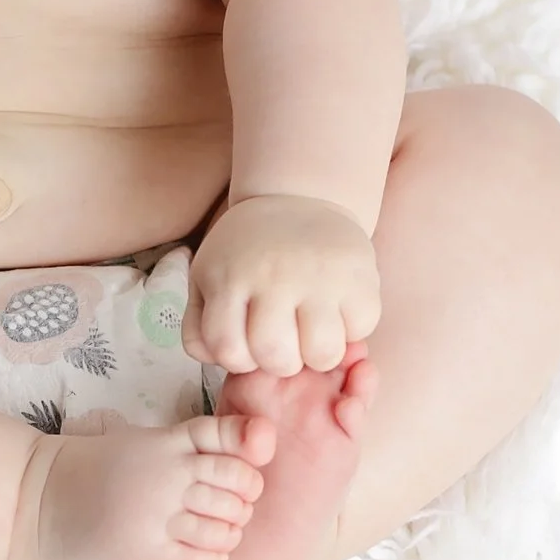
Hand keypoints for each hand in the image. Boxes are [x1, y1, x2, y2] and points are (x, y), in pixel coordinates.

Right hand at [6, 415, 271, 559]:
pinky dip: (212, 555)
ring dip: (227, 531)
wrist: (35, 515)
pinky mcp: (154, 559)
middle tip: (223, 509)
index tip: (235, 475)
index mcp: (167, 443)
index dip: (246, 459)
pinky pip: (211, 557)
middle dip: (242, 499)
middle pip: (241, 482)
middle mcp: (169, 475)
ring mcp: (162, 518)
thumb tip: (259, 443)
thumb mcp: (139, 445)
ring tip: (204, 533)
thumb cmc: (90, 479)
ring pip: (230, 524)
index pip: (232, 438)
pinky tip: (191, 552)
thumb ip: (188, 446)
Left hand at [182, 194, 380, 376]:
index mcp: (231, 278)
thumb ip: (199, 326)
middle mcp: (275, 277)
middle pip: (276, 357)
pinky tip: (339, 311)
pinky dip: (352, 330)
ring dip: (318, 355)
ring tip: (314, 334)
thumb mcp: (207, 277)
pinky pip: (361, 329)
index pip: (228, 350)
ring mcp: (320, 277)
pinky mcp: (360, 275)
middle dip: (280, 362)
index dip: (240, 359)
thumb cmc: (248, 251)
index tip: (251, 342)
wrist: (298, 197)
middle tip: (287, 342)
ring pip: (322, 353)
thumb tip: (215, 360)